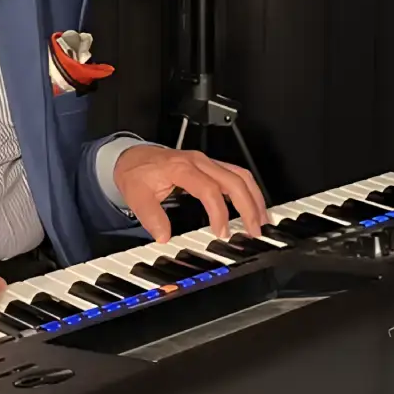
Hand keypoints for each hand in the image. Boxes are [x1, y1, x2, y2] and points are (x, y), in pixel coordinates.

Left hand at [113, 144, 268, 242]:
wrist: (133, 157)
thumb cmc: (137, 173)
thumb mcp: (136, 196)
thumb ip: (151, 217)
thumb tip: (164, 236)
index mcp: (182, 168)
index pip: (210, 189)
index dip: (219, 212)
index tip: (223, 232)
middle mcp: (199, 162)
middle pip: (234, 180)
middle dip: (249, 206)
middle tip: (254, 229)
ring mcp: (207, 162)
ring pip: (240, 175)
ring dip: (254, 197)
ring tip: (261, 219)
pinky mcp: (210, 165)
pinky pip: (236, 174)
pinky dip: (248, 190)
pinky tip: (252, 205)